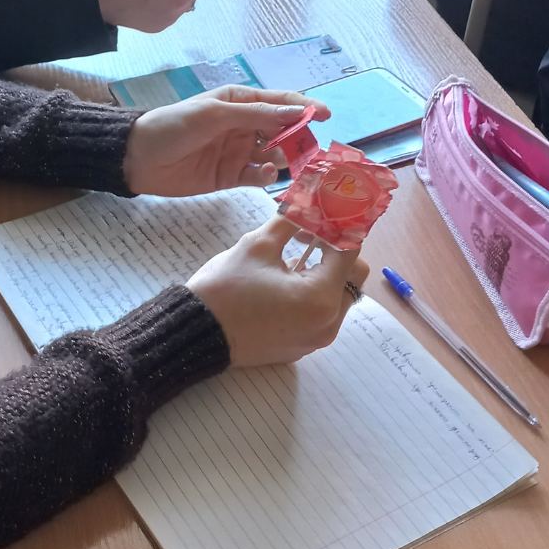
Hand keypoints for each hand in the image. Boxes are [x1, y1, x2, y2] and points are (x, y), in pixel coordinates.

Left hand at [123, 85, 329, 196]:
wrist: (140, 158)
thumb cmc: (175, 126)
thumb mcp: (216, 114)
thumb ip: (257, 115)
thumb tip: (298, 111)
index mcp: (240, 102)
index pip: (280, 102)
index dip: (305, 106)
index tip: (327, 115)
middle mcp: (245, 125)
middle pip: (283, 130)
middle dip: (299, 137)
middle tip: (310, 149)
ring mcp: (239, 152)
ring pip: (275, 154)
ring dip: (285, 158)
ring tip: (289, 163)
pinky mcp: (232, 176)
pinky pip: (259, 176)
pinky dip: (267, 176)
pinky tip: (266, 175)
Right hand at [189, 217, 364, 366]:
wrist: (196, 333)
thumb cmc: (226, 287)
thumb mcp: (259, 245)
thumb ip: (291, 220)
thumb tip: (307, 201)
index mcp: (321, 297)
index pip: (349, 251)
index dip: (336, 227)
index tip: (320, 215)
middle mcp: (328, 323)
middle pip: (352, 277)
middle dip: (335, 252)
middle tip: (307, 237)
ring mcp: (317, 339)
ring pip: (339, 297)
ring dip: (325, 274)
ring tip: (294, 260)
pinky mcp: (303, 347)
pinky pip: (322, 315)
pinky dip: (314, 296)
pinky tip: (286, 283)